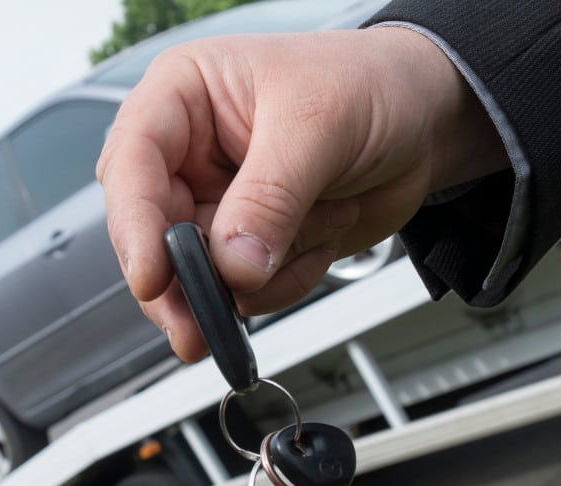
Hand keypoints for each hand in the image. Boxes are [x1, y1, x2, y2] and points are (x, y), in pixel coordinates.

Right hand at [96, 27, 505, 359]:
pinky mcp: (248, 246)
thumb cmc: (371, 85)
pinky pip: (246, 292)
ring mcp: (216, 206)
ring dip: (261, 274)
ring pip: (199, 277)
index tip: (152, 277)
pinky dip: (289, 280)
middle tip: (201, 326)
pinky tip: (323, 235)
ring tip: (317, 226)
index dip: (134, 225)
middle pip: (150, 236)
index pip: (132, 164)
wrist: (428, 121)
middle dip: (188, 281)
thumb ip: (270, 197)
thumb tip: (233, 264)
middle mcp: (188, 155)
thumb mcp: (319, 125)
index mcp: (183, 98)